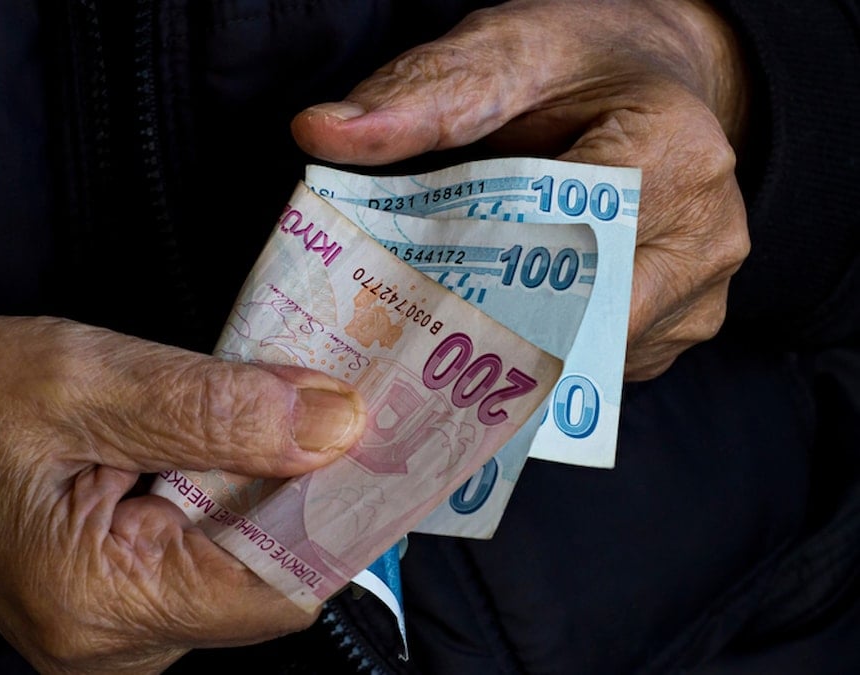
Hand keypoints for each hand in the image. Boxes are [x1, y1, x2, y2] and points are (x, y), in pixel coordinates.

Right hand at [0, 314, 364, 672]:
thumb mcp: (79, 377)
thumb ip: (211, 408)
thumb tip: (337, 426)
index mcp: (103, 601)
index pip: (281, 584)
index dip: (347, 507)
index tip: (397, 429)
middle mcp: (116, 645)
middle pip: (269, 577)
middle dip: (311, 486)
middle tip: (343, 390)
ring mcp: (117, 634)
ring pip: (243, 563)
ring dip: (271, 483)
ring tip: (282, 400)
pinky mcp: (118, 603)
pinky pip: (208, 555)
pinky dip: (232, 493)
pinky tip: (228, 434)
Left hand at [291, 0, 749, 379]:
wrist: (652, 77)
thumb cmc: (578, 64)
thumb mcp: (501, 52)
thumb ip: (417, 95)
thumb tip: (321, 132)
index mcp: (673, 156)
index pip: (560, 249)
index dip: (473, 277)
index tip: (402, 294)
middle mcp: (702, 238)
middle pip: (570, 322)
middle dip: (483, 328)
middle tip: (400, 336)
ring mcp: (697, 297)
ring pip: (579, 359)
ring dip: (509, 351)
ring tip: (437, 333)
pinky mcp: (676, 331)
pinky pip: (593, 368)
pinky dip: (538, 356)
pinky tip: (489, 335)